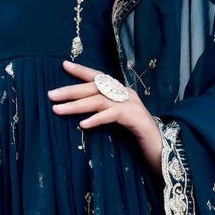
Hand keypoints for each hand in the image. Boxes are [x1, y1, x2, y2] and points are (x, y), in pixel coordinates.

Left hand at [46, 62, 161, 174]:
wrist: (163, 148)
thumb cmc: (138, 137)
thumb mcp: (118, 122)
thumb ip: (105, 113)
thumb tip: (81, 114)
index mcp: (122, 92)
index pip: (99, 78)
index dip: (82, 71)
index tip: (63, 65)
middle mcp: (127, 94)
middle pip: (95, 88)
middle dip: (71, 91)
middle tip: (51, 95)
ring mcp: (132, 105)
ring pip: (99, 101)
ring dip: (76, 106)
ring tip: (57, 110)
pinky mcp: (136, 118)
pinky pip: (112, 115)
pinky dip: (97, 119)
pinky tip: (83, 124)